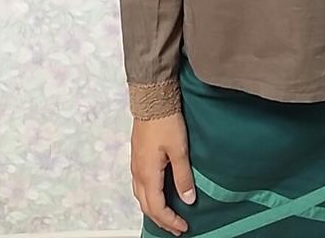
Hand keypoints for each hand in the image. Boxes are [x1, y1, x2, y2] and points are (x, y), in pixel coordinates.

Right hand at [130, 112, 196, 235]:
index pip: (157, 208)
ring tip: (167, 214)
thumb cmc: (165, 121)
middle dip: (161, 220)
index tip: (184, 227)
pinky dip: (149, 195)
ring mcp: (136, 163)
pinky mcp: (137, 155)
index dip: (170, 221)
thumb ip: (183, 176)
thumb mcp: (179, 149)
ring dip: (153, 209)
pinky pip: (139, 184)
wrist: (151, 98)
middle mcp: (138, 172)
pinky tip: (158, 192)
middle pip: (146, 206)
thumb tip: (188, 199)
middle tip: (176, 228)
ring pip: (140, 195)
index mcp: (147, 174)